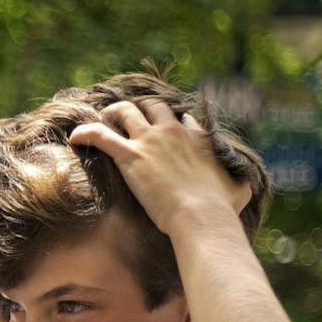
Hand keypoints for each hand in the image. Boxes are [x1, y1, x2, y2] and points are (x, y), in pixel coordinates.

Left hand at [69, 97, 249, 234]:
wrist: (200, 215)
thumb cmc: (221, 208)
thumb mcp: (240, 190)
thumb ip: (241, 181)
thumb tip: (247, 184)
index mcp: (197, 139)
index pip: (182, 120)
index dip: (171, 121)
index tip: (164, 128)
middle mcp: (173, 132)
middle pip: (152, 107)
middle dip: (138, 109)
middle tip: (125, 119)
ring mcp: (150, 141)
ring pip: (124, 112)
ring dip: (111, 114)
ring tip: (101, 121)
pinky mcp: (130, 155)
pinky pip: (99, 135)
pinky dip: (85, 133)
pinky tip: (74, 137)